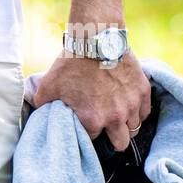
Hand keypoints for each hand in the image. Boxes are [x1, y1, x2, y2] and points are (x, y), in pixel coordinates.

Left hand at [30, 48, 151, 151]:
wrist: (96, 38)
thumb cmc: (71, 62)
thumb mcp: (49, 85)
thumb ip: (41, 103)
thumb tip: (36, 111)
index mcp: (93, 120)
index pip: (92, 139)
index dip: (88, 132)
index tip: (85, 124)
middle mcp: (116, 117)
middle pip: (120, 143)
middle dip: (113, 139)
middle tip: (107, 129)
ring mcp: (132, 105)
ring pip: (134, 128)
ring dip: (126, 125)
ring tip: (117, 115)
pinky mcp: (143, 91)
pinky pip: (145, 112)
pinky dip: (138, 111)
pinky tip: (128, 105)